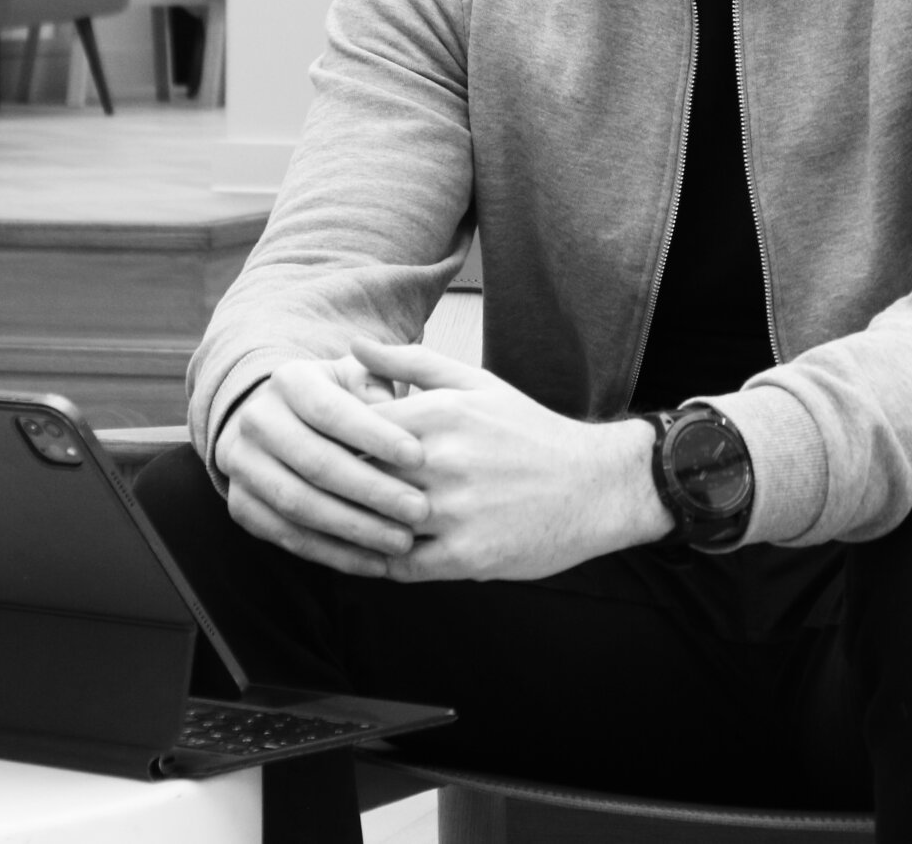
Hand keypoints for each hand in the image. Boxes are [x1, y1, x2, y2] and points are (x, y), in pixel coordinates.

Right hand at [214, 354, 433, 577]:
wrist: (279, 425)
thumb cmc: (342, 401)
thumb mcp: (359, 379)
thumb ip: (381, 384)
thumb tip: (392, 406)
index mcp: (289, 381)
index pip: (331, 410)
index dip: (375, 435)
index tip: (419, 457)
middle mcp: (256, 421)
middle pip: (315, 462)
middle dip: (372, 490)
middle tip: (418, 510)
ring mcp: (243, 466)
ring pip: (300, 505)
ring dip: (355, 529)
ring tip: (402, 541)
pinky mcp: (242, 506)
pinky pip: (289, 537)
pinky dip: (334, 554)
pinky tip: (376, 563)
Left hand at [350, 336, 672, 581]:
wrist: (595, 485)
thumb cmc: (529, 433)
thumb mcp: (476, 384)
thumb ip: (411, 364)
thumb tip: (354, 346)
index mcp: (439, 414)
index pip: (350, 428)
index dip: (329, 440)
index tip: (322, 447)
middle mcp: (441, 461)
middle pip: (355, 476)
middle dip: (333, 484)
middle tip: (315, 489)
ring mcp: (453, 512)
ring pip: (372, 524)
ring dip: (353, 527)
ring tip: (337, 525)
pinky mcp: (465, 556)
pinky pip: (400, 566)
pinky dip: (381, 562)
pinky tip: (377, 554)